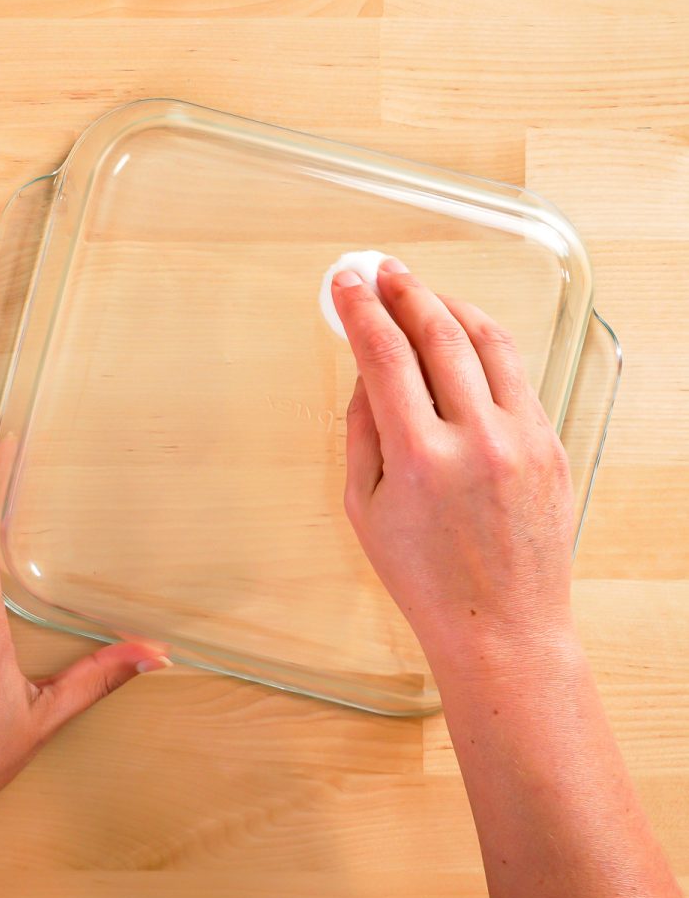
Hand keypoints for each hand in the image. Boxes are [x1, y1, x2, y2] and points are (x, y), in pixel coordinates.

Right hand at [331, 257, 577, 675]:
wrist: (501, 625)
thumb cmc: (424, 577)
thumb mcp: (365, 508)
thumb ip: (362, 431)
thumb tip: (366, 369)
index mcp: (422, 458)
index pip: (385, 356)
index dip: (362, 309)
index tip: (346, 283)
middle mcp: (478, 440)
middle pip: (440, 334)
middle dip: (406, 292)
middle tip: (383, 272)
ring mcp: (524, 439)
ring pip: (490, 342)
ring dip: (451, 307)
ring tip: (425, 294)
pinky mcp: (552, 445)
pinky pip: (517, 376)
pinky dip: (486, 346)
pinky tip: (465, 340)